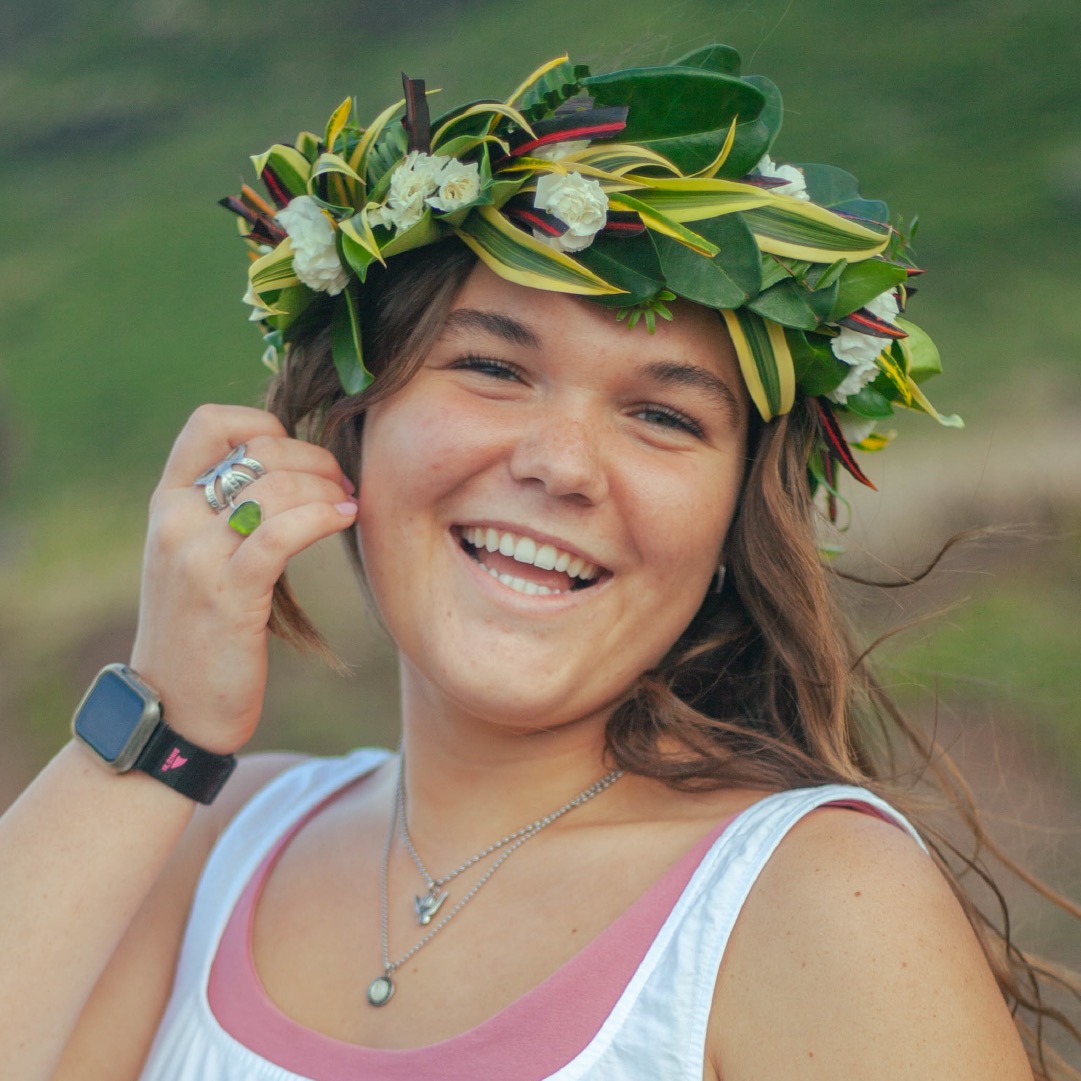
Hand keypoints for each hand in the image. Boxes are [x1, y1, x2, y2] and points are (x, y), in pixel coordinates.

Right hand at [129, 404, 357, 753]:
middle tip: (343, 483)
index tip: (300, 455)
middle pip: (259, 450)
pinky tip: (345, 518)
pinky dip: (322, 516)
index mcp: (168, 503)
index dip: (265, 423)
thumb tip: (293, 469)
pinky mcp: (228, 595)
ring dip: (326, 488)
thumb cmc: (203, 632)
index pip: (209, 422)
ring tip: (350, 503)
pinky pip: (282, 533)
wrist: (173, 709)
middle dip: (315, 458)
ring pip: (275, 487)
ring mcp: (197, 556)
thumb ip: (227, 512)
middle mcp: (175, 520)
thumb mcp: (199, 558)